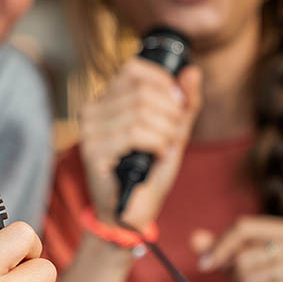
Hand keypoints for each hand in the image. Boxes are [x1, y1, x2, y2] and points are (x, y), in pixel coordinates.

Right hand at [77, 59, 201, 227]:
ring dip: (165, 131)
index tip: (177, 105)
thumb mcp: (173, 132)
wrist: (133, 211)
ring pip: (139, 113)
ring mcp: (89, 131)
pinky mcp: (93, 151)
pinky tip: (157, 154)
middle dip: (170, 112)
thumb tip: (192, 72)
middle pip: (141, 92)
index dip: (162, 82)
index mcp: (106, 100)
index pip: (133, 70)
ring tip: (167, 146)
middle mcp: (92, 111)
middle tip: (175, 133)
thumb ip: (184, 104)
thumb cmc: (149, 172)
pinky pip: (133, 134)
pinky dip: (155, 143)